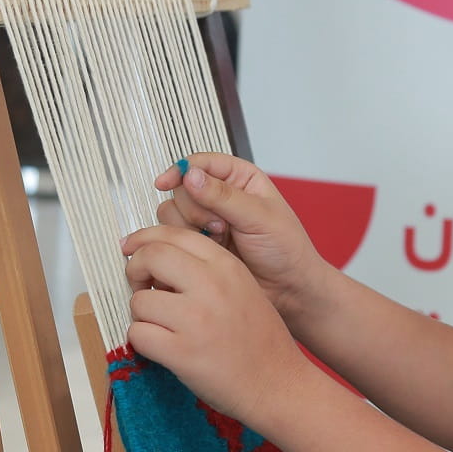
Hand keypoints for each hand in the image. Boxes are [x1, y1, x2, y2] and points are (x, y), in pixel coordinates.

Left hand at [121, 224, 306, 424]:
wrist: (279, 384)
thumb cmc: (259, 340)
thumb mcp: (241, 289)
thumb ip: (205, 271)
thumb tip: (157, 263)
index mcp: (227, 266)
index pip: (173, 234)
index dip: (144, 240)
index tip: (132, 250)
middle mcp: (211, 285)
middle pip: (150, 256)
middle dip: (135, 271)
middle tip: (141, 288)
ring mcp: (196, 318)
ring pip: (139, 301)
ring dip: (142, 315)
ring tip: (163, 327)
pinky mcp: (182, 352)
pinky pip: (138, 334)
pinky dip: (142, 342)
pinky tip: (162, 348)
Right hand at [152, 154, 326, 313]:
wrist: (287, 289)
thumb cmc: (285, 249)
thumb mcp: (259, 217)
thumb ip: (224, 196)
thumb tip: (192, 176)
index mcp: (240, 177)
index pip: (202, 163)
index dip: (181, 170)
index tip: (165, 182)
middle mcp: (221, 195)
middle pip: (183, 188)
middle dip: (196, 208)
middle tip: (221, 225)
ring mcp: (208, 219)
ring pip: (173, 211)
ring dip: (192, 226)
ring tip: (221, 238)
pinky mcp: (199, 242)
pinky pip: (175, 234)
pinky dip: (188, 242)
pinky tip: (212, 249)